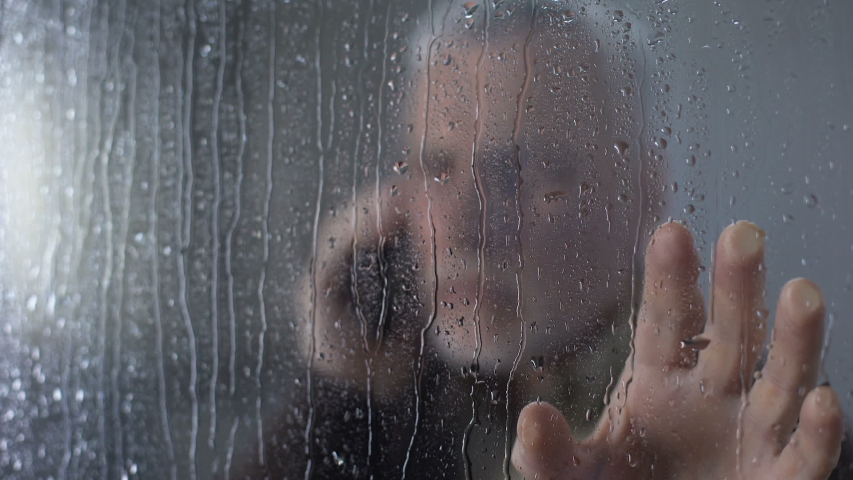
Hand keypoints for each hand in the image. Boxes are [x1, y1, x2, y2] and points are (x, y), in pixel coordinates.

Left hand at [512, 221, 842, 478]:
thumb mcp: (573, 473)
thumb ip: (550, 451)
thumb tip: (533, 417)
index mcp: (657, 381)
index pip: (665, 322)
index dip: (669, 281)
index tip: (671, 231)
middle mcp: (709, 396)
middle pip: (728, 334)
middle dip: (737, 287)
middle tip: (743, 235)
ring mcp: (748, 435)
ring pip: (779, 381)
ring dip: (794, 341)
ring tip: (802, 293)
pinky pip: (803, 458)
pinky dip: (819, 435)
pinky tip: (825, 402)